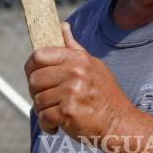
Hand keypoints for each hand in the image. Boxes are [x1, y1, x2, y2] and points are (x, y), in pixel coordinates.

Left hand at [25, 22, 135, 141]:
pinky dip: (47, 124)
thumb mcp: (94, 66)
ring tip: (57, 113)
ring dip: (43, 110)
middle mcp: (74, 73)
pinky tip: (57, 125)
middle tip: (48, 100)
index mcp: (77, 59)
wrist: (122, 125)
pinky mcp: (69, 112)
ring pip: (38, 100)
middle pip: (34, 79)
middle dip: (36, 92)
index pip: (39, 55)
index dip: (31, 67)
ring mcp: (71, 92)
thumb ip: (74, 48)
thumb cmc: (106, 96)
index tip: (34, 77)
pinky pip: (43, 116)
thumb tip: (62, 26)